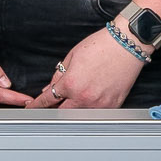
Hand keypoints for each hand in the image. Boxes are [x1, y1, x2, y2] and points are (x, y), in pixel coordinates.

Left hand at [31, 25, 145, 108]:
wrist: (127, 44)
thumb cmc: (102, 46)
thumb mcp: (72, 56)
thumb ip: (59, 74)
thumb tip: (50, 88)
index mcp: (71, 84)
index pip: (48, 100)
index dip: (37, 105)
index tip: (33, 108)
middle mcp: (84, 97)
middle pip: (61, 113)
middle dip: (55, 110)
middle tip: (54, 104)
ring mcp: (99, 104)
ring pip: (78, 115)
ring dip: (72, 110)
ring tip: (76, 97)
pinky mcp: (112, 105)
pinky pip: (96, 114)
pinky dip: (90, 109)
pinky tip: (91, 98)